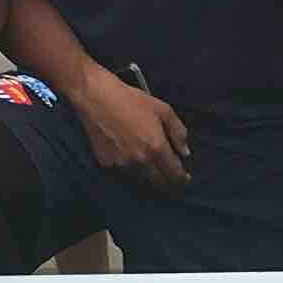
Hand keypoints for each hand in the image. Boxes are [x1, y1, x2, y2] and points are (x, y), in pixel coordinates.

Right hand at [82, 67, 191, 189]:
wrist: (97, 98)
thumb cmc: (132, 100)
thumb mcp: (163, 110)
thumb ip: (178, 132)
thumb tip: (185, 152)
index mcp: (156, 148)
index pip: (174, 174)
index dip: (181, 179)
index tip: (185, 179)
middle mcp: (140, 161)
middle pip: (159, 183)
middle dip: (169, 184)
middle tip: (172, 181)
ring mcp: (122, 164)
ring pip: (141, 180)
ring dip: (150, 178)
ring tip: (154, 172)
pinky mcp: (106, 163)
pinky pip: (124, 172)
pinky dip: (131, 171)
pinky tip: (132, 162)